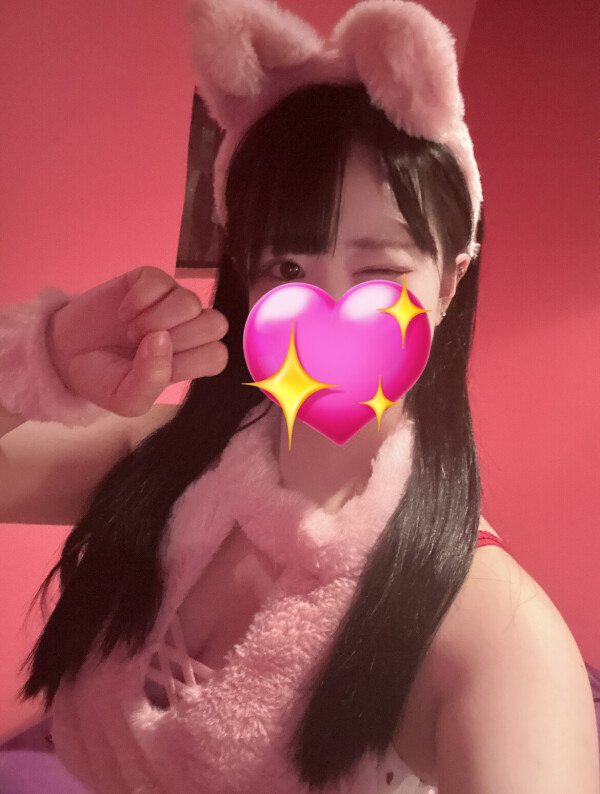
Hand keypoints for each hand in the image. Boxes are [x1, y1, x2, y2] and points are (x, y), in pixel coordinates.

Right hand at [48, 267, 228, 415]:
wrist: (66, 354)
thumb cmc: (103, 378)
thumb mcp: (126, 399)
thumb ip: (150, 382)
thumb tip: (162, 341)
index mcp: (190, 360)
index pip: (217, 355)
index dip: (188, 361)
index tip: (154, 366)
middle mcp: (186, 329)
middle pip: (216, 324)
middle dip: (177, 338)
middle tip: (143, 345)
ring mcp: (170, 302)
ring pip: (190, 302)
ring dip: (156, 319)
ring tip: (132, 331)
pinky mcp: (148, 281)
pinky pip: (159, 280)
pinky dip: (137, 299)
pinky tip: (123, 313)